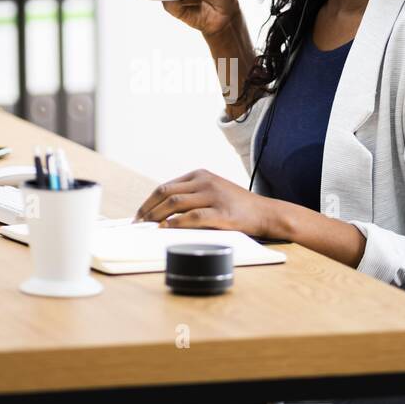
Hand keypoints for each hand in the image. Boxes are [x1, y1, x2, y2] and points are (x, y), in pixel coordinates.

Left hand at [134, 168, 280, 237]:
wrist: (266, 213)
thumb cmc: (237, 207)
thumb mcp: (213, 192)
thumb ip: (191, 196)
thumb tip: (162, 213)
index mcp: (200, 175)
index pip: (166, 186)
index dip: (148, 201)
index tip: (139, 215)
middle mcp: (205, 181)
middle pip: (166, 192)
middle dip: (148, 209)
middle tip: (138, 224)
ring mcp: (214, 196)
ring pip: (176, 203)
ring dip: (157, 216)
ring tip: (147, 228)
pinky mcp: (222, 212)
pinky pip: (193, 216)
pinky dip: (177, 223)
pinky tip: (166, 228)